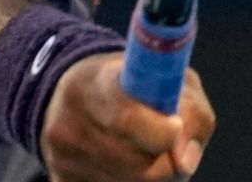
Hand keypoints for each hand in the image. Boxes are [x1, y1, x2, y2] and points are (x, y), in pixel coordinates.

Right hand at [40, 53, 215, 181]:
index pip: (126, 119)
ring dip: (153, 177)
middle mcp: (71, 122)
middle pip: (139, 168)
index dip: (162, 133)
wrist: (71, 95)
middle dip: (167, 164)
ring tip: (148, 152)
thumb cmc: (132, 86)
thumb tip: (185, 162)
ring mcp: (62, 157)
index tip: (176, 128)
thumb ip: (190, 113)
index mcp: (95, 83)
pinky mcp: (61, 181)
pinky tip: (125, 164)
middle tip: (173, 150)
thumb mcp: (168, 79)